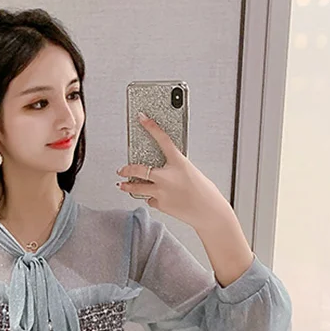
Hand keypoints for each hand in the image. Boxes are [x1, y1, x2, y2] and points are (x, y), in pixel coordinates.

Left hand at [116, 112, 231, 229]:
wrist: (208, 211)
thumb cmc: (205, 192)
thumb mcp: (191, 172)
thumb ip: (176, 169)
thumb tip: (164, 170)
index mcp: (178, 162)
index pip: (162, 139)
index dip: (151, 127)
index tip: (142, 118)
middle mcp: (166, 176)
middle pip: (138, 170)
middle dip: (127, 169)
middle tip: (121, 169)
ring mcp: (161, 191)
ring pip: (137, 188)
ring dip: (127, 186)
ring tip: (121, 185)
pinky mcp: (160, 204)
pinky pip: (150, 200)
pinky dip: (152, 199)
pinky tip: (159, 199)